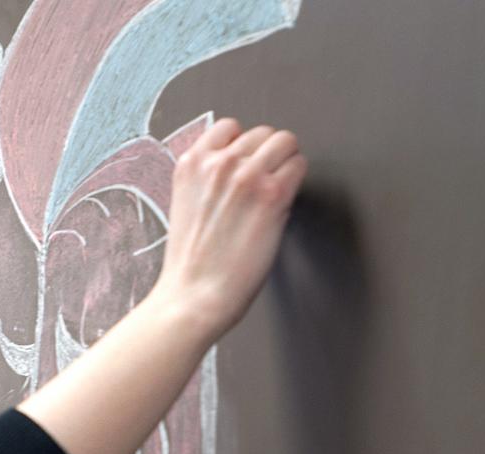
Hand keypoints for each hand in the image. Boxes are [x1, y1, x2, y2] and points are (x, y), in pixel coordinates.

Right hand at [157, 117, 307, 336]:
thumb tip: (242, 165)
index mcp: (190, 163)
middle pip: (262, 133)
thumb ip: (208, 178)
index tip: (246, 167)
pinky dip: (297, 180)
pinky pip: (299, 165)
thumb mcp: (185, 204)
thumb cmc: (191, 262)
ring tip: (277, 192)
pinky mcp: (272, 194)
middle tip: (266, 185)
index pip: (229, 127)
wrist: (194, 295)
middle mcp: (218, 162)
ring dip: (286, 163)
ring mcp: (246, 175)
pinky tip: (284, 203)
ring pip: (285, 142)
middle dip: (267, 156)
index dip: (243, 148)